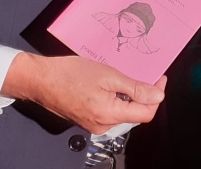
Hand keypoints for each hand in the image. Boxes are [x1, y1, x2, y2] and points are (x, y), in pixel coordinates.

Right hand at [2, 53, 165, 134]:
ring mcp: (94, 124)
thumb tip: (158, 95)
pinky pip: (111, 112)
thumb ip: (135, 88)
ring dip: (131, 96)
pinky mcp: (88, 120)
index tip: (160, 79)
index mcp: (109, 114)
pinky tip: (114, 84)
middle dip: (145, 95)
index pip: (146, 113)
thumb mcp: (108, 75)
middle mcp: (102, 125)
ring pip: (124, 113)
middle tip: (146, 75)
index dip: (156, 95)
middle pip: (136, 114)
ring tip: (128, 77)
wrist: (40, 80)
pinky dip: (117, 99)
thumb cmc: (69, 74)